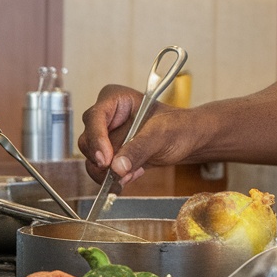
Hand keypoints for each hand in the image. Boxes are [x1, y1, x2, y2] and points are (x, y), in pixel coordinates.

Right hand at [78, 84, 195, 182]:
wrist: (187, 140)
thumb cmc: (178, 127)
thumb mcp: (160, 135)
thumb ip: (138, 149)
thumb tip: (116, 167)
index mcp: (115, 99)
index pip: (94, 117)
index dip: (97, 140)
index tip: (105, 160)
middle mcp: (107, 116)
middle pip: (88, 140)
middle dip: (104, 159)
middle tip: (121, 171)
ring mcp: (107, 136)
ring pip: (92, 158)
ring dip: (110, 171)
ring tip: (134, 172)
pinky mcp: (111, 153)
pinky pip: (102, 169)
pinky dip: (115, 176)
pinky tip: (134, 173)